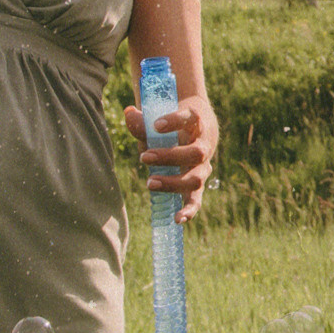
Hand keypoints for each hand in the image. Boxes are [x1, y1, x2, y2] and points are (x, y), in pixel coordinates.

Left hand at [123, 95, 217, 219]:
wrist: (195, 128)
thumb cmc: (172, 123)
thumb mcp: (158, 119)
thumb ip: (142, 121)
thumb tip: (128, 114)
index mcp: (198, 122)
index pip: (190, 118)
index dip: (175, 121)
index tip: (156, 124)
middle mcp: (205, 144)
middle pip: (195, 153)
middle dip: (169, 156)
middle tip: (144, 157)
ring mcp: (203, 166)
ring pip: (196, 177)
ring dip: (173, 182)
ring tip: (149, 182)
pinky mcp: (197, 183)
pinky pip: (196, 199)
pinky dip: (189, 210)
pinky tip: (177, 219)